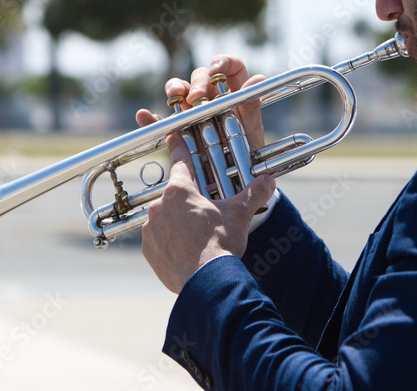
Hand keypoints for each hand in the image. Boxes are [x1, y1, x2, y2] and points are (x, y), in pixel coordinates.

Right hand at [135, 53, 266, 149]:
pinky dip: (151, 118)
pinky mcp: (178, 128)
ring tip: (174, 97)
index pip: (230, 67)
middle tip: (197, 98)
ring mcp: (193, 110)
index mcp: (235, 93)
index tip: (217, 70)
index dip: (223, 62)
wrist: (235, 182)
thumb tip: (257, 79)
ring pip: (180, 90)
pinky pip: (162, 121)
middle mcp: (213, 97)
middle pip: (202, 76)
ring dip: (174, 88)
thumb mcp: (251, 132)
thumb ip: (252, 108)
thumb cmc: (248, 154)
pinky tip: (145, 116)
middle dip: (198, 83)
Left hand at [140, 132, 275, 292]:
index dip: (178, 146)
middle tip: (203, 213)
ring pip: (164, 217)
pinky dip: (168, 242)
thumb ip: (253, 194)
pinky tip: (185, 250)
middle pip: (173, 194)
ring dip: (176, 222)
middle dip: (187, 200)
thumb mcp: (239, 214)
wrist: (206, 281)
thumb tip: (268, 181)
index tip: (173, 135)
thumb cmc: (220, 244)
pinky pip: (157, 240)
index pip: (179, 160)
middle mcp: (159, 206)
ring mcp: (150, 228)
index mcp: (179, 191)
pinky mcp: (148, 249)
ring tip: (196, 236)